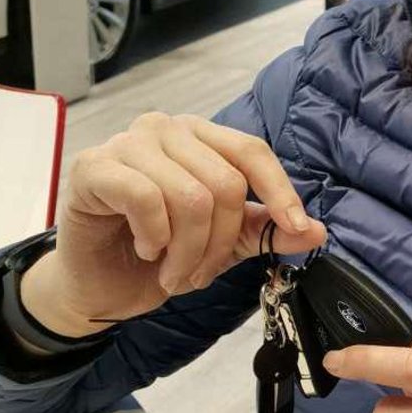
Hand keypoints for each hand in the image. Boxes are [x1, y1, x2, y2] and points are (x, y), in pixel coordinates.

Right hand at [22, 112, 325, 336]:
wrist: (98, 284)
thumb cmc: (159, 252)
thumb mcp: (224, 243)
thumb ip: (266, 231)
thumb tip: (316, 231)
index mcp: (201, 136)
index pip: (252, 151)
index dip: (280, 190)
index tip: (297, 227)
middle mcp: (166, 128)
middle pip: (225, 183)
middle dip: (219, 243)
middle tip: (200, 273)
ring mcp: (128, 142)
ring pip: (189, 197)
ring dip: (187, 251)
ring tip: (172, 270)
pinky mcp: (94, 166)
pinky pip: (145, 198)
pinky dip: (154, 237)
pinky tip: (146, 249)